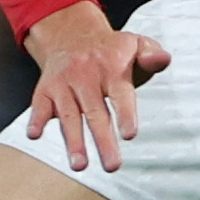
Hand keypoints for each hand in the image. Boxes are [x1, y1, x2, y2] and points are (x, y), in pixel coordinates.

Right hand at [19, 0, 169, 172]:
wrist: (70, 34)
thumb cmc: (109, 50)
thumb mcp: (135, 44)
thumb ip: (151, 55)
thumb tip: (164, 60)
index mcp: (112, 67)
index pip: (121, 93)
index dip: (125, 114)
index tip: (129, 135)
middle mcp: (86, 75)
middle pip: (95, 112)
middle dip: (103, 140)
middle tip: (112, 166)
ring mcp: (64, 82)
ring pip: (69, 114)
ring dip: (73, 141)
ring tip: (79, 165)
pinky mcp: (45, 88)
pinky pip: (40, 105)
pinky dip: (37, 119)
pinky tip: (35, 135)